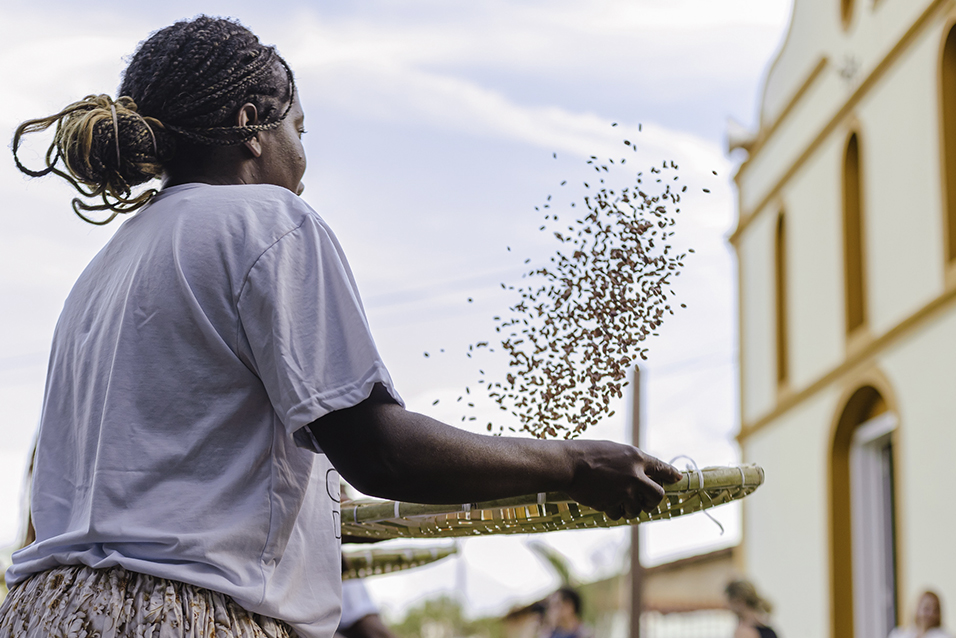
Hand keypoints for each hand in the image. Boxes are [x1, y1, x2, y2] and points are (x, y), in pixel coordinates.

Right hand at [564, 441, 681, 519]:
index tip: (678, 479)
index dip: (671, 475)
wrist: (568, 465)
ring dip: (630, 508)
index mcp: (636, 457)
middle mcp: (635, 475)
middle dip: (652, 501)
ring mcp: (624, 491)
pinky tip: (605, 502)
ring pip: (637, 509)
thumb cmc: (587, 453)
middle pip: (657, 496)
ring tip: (619, 501)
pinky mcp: (611, 504)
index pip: (662, 468)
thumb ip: (630, 462)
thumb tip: (642, 474)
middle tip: (645, 501)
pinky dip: (614, 511)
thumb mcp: (614, 450)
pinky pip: (619, 514)